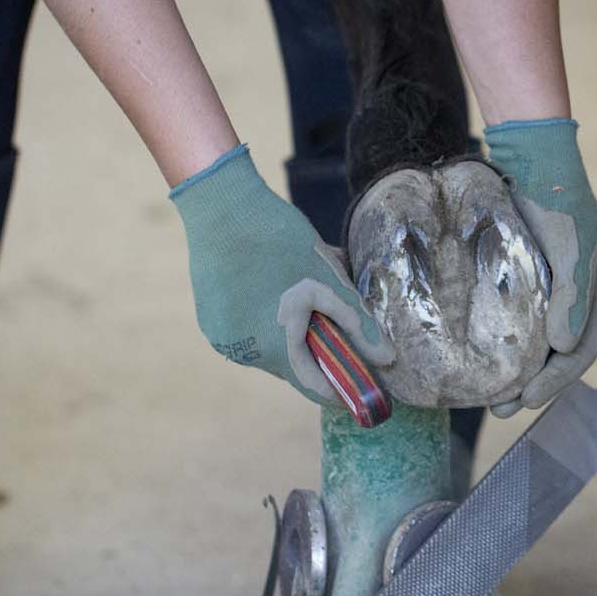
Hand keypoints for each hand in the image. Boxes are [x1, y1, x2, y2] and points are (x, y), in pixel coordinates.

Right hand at [172, 145, 393, 403]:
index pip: (314, 387)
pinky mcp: (210, 318)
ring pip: (269, 346)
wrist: (221, 206)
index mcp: (275, 347)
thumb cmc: (281, 241)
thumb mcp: (328, 281)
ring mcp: (222, 336)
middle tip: (336, 323)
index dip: (340, 390)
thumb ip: (358, 323)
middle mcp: (244, 353)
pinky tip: (275, 288)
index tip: (360, 389)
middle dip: (317, 349)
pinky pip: (246, 330)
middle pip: (292, 364)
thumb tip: (386, 360)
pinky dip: (266, 319)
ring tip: (304, 296)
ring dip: (290, 332)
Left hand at [484, 119, 596, 415]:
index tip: (524, 400)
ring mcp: (558, 287)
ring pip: (542, 342)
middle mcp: (583, 296)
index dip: (554, 381)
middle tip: (501, 408)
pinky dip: (511, 344)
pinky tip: (490, 355)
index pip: (582, 352)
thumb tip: (564, 348)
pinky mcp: (534, 277)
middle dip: (534, 384)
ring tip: (492, 396)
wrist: (533, 155)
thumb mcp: (570, 247)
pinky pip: (526, 321)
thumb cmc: (557, 200)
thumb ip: (571, 298)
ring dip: (521, 370)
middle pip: (562, 354)